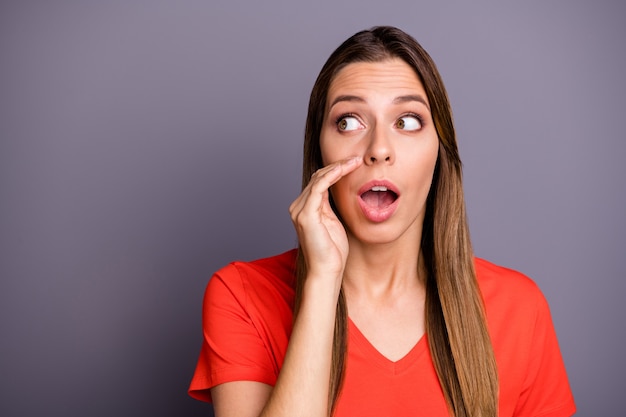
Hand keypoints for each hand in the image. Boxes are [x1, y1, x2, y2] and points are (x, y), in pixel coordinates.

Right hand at [289, 157, 361, 283]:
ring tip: (355, 161)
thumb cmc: (333, 252)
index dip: (335, 170)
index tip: (354, 163)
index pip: (318, 181)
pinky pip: (319, 187)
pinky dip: (333, 175)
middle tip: (357, 158)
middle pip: (317, 177)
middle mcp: (298, 207)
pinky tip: (345, 169)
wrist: (327, 271)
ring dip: (338, 167)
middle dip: (337, 165)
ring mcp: (299, 210)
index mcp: (305, 208)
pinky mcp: (305, 215)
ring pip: (318, 179)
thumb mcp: (333, 223)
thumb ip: (330, 207)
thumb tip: (339, 191)